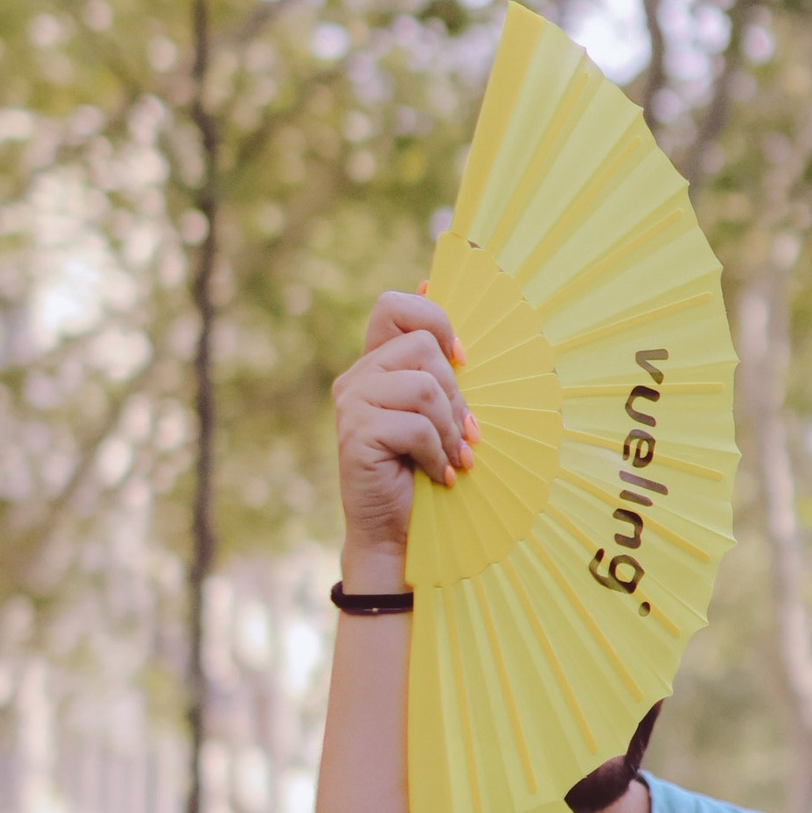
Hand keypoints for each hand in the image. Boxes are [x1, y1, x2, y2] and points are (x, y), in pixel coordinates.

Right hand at [331, 289, 473, 581]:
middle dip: (455, 394)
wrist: (394, 531)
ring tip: (450, 457)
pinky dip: (438, 454)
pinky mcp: (355, 434)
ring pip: (424, 387)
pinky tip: (437, 473)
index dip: (435, 320)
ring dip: (449, 429)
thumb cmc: (423, 469)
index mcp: (376, 364)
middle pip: (423, 348)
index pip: (395, 306)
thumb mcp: (436, 411)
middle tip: (460, 433)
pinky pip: (416, 426)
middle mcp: (357, 377)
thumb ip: (436, 363)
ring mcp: (351, 404)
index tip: (460, 358)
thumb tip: (431, 281)